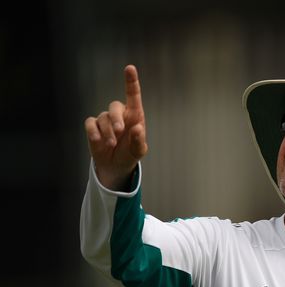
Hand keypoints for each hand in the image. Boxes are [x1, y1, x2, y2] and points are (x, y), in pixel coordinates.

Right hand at [84, 65, 147, 190]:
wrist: (115, 165)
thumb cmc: (130, 154)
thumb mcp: (138, 150)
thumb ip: (139, 140)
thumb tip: (137, 127)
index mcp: (134, 116)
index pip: (133, 96)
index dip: (131, 81)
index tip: (129, 68)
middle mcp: (120, 114)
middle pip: (115, 106)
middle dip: (116, 118)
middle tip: (120, 131)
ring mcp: (105, 120)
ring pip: (103, 118)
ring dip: (108, 132)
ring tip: (111, 144)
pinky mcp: (93, 126)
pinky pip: (91, 124)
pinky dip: (94, 133)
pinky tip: (98, 141)